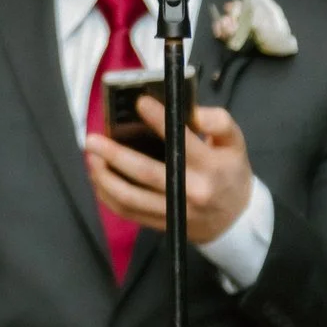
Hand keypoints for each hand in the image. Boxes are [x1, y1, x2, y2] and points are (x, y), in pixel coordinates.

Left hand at [83, 98, 253, 242]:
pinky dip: (107, 196)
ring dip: (104, 177)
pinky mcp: (161, 224)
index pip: (181, 141)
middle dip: (114, 155)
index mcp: (210, 168)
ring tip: (91, 157)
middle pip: (145, 173)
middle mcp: (190, 192)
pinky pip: (128, 212)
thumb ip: (219, 122)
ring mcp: (174, 212)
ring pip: (130, 197)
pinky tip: (98, 178)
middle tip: (92, 139)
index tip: (140, 102)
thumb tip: (192, 112)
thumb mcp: (235, 143)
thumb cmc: (230, 173)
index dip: (159, 120)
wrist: (235, 220)